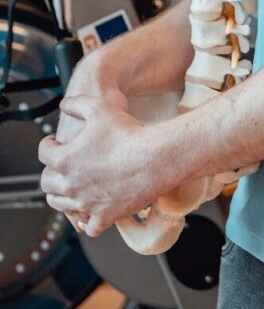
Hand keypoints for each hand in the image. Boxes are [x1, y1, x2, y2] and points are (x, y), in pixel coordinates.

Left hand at [52, 53, 122, 232]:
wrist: (153, 159)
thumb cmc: (127, 133)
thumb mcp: (98, 107)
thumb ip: (76, 103)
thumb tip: (65, 104)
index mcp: (65, 160)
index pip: (43, 154)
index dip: (47, 144)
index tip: (53, 142)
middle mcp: (70, 185)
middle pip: (47, 184)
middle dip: (51, 172)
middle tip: (59, 166)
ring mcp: (86, 204)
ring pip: (62, 205)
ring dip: (63, 195)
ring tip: (72, 186)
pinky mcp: (104, 217)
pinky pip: (88, 225)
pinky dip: (86, 219)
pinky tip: (92, 209)